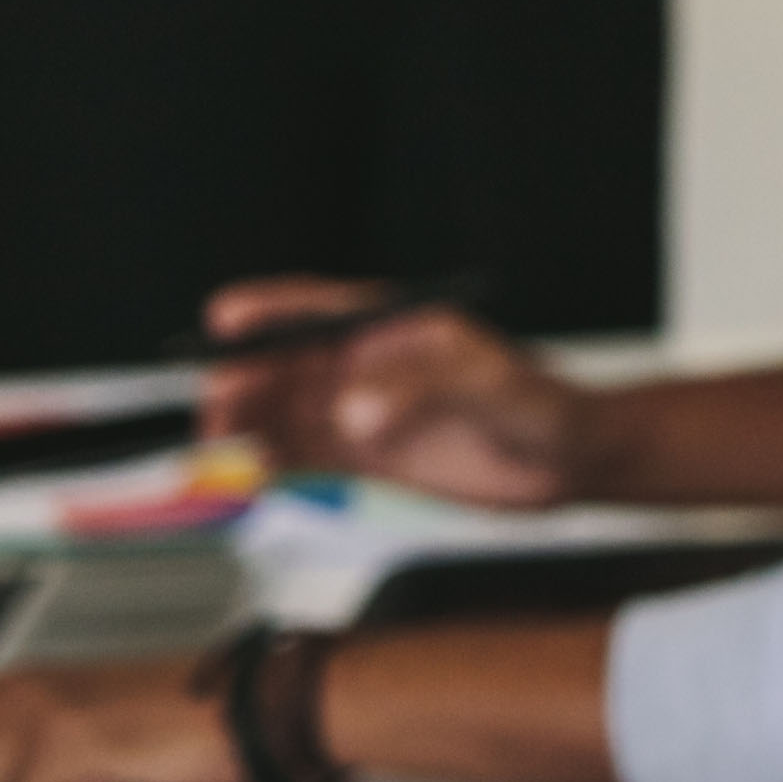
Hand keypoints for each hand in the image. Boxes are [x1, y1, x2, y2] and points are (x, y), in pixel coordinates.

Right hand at [195, 283, 586, 505]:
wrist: (566, 460)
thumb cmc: (540, 403)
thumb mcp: (485, 385)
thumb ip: (418, 390)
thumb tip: (352, 409)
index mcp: (396, 328)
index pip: (320, 309)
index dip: (269, 310)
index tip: (223, 317)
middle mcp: (371, 366)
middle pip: (288, 365)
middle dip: (246, 377)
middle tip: (215, 399)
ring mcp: (366, 411)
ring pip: (287, 411)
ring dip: (248, 422)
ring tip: (216, 440)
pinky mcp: (368, 456)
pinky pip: (304, 454)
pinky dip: (271, 461)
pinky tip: (247, 472)